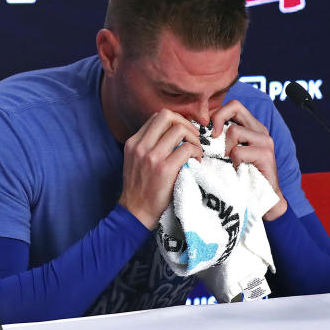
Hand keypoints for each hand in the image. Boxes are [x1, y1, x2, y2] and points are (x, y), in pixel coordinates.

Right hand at [119, 109, 202, 228]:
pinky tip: (195, 162)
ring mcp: (152, 157)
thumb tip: (171, 134)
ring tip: (195, 152)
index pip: (156, 117)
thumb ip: (148, 146)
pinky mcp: (164, 169)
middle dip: (185, 123)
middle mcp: (140, 146)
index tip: (183, 133)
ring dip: (193, 139)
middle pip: (167, 116)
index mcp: (133, 143)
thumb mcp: (135, 161)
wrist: (136, 213)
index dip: (175, 121)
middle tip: (193, 137)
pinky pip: (187, 148)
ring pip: (179, 129)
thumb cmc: (140, 188)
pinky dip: (196, 153)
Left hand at [212, 100, 287, 220]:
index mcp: (251, 127)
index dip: (216, 113)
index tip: (207, 131)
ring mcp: (265, 141)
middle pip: (235, 107)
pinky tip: (236, 171)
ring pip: (234, 131)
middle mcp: (260, 130)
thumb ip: (218, 139)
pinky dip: (232, 162)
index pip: (233, 105)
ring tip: (226, 162)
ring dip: (224, 149)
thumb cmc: (239, 176)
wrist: (262, 199)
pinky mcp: (266, 154)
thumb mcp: (226, 153)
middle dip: (217, 120)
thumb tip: (194, 127)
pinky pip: (238, 151)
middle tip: (211, 139)